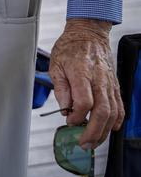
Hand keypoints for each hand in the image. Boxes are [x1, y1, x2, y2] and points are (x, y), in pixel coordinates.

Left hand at [49, 18, 124, 148]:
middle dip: (93, 132)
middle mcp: (99, 80)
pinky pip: (120, 107)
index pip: (84, 101)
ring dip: (104, 131)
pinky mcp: (115, 86)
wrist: (88, 34)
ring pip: (112, 113)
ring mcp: (109, 84)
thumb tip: (65, 109)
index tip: (69, 121)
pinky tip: (110, 129)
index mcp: (82, 73)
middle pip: (102, 111)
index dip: (77, 116)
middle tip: (83, 143)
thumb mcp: (56, 65)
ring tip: (93, 142)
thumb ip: (60, 89)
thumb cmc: (70, 48)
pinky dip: (116, 121)